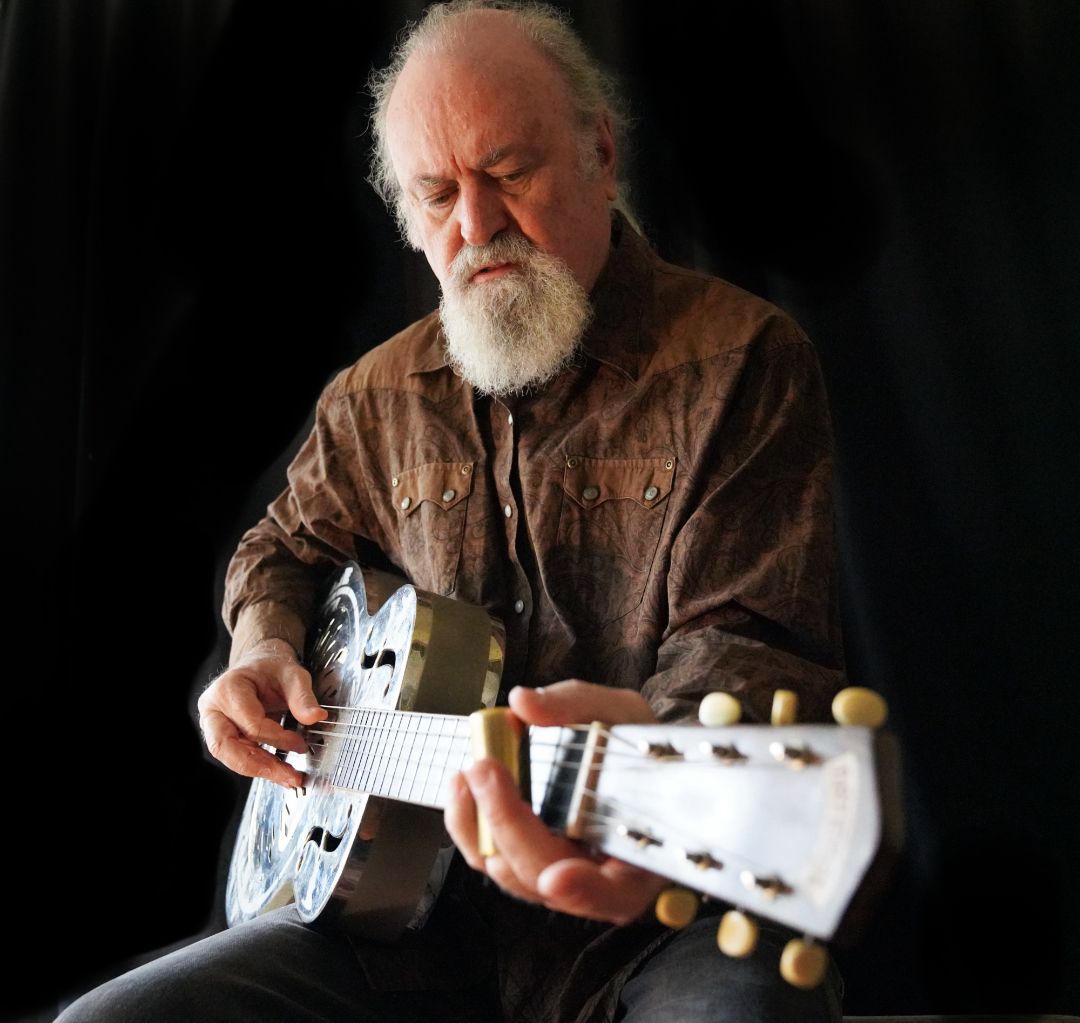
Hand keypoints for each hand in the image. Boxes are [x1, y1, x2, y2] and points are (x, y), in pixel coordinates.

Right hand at [197, 639, 326, 787]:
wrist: (259, 665)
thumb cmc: (272, 668)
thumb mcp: (293, 674)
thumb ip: (303, 696)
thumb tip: (316, 717)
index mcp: (228, 689)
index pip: (250, 724)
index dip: (278, 738)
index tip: (301, 744)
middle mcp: (213, 709)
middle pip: (226, 747)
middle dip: (260, 766)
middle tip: (290, 777)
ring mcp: (213, 724)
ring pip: (228, 756)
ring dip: (260, 770)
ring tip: (288, 778)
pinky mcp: (221, 736)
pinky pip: (236, 756)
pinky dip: (258, 766)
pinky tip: (279, 772)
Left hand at [444, 680, 668, 923]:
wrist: (636, 761)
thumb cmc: (637, 747)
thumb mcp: (622, 714)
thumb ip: (576, 706)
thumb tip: (524, 702)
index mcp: (640, 860)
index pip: (614, 893)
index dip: (584, 890)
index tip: (557, 876)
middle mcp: (597, 880)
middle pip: (544, 877)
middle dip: (508, 825)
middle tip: (486, 769)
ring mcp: (557, 874)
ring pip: (510, 872)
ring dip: (481, 826)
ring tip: (470, 773)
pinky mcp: (525, 858)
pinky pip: (493, 856)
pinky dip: (473, 825)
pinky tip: (464, 786)